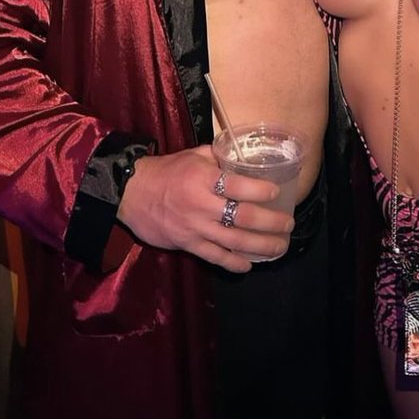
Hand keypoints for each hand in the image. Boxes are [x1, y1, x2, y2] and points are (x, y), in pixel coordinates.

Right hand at [117, 145, 292, 272]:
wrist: (130, 193)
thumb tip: (243, 156)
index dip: (260, 190)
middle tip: (288, 224)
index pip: (237, 185)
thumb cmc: (165, 171)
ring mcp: (194, 227)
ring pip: (233, 240)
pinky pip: (215, 256)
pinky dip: (233, 262)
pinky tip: (249, 264)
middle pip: (242, 216)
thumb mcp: (192, 155)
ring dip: (261, 245)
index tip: (277, 192)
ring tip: (280, 247)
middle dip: (270, 222)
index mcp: (202, 178)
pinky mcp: (186, 244)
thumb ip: (218, 157)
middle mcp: (201, 204)